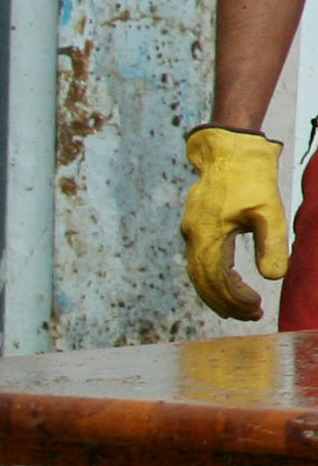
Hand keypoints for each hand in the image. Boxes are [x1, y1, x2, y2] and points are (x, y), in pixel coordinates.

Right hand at [185, 125, 290, 319]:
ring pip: (198, 274)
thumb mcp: (269, 211)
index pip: (217, 279)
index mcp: (209, 236)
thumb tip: (274, 278)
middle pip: (203, 283)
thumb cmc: (251, 179)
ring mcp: (191, 233)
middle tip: (252, 315)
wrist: (229, 151)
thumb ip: (272, 245)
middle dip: (226, 303)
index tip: (257, 306)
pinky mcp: (195, 228)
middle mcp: (194, 237)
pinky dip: (211, 279)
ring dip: (217, 294)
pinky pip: (198, 262)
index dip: (235, 298)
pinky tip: (227, 283)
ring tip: (240, 307)